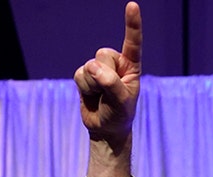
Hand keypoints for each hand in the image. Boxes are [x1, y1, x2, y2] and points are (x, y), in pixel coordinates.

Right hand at [74, 1, 141, 145]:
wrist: (105, 128)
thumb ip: (111, 84)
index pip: (133, 42)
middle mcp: (115, 63)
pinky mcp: (85, 75)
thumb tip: (92, 67)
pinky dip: (84, 88)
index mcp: (131, 65)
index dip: (132, 24)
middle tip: (109, 94)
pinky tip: (91, 95)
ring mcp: (99, 68)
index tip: (132, 5)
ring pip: (89, 66)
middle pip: (103, 55)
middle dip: (104, 76)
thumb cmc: (119, 115)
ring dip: (93, 86)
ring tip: (100, 97)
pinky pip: (79, 75)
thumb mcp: (121, 102)